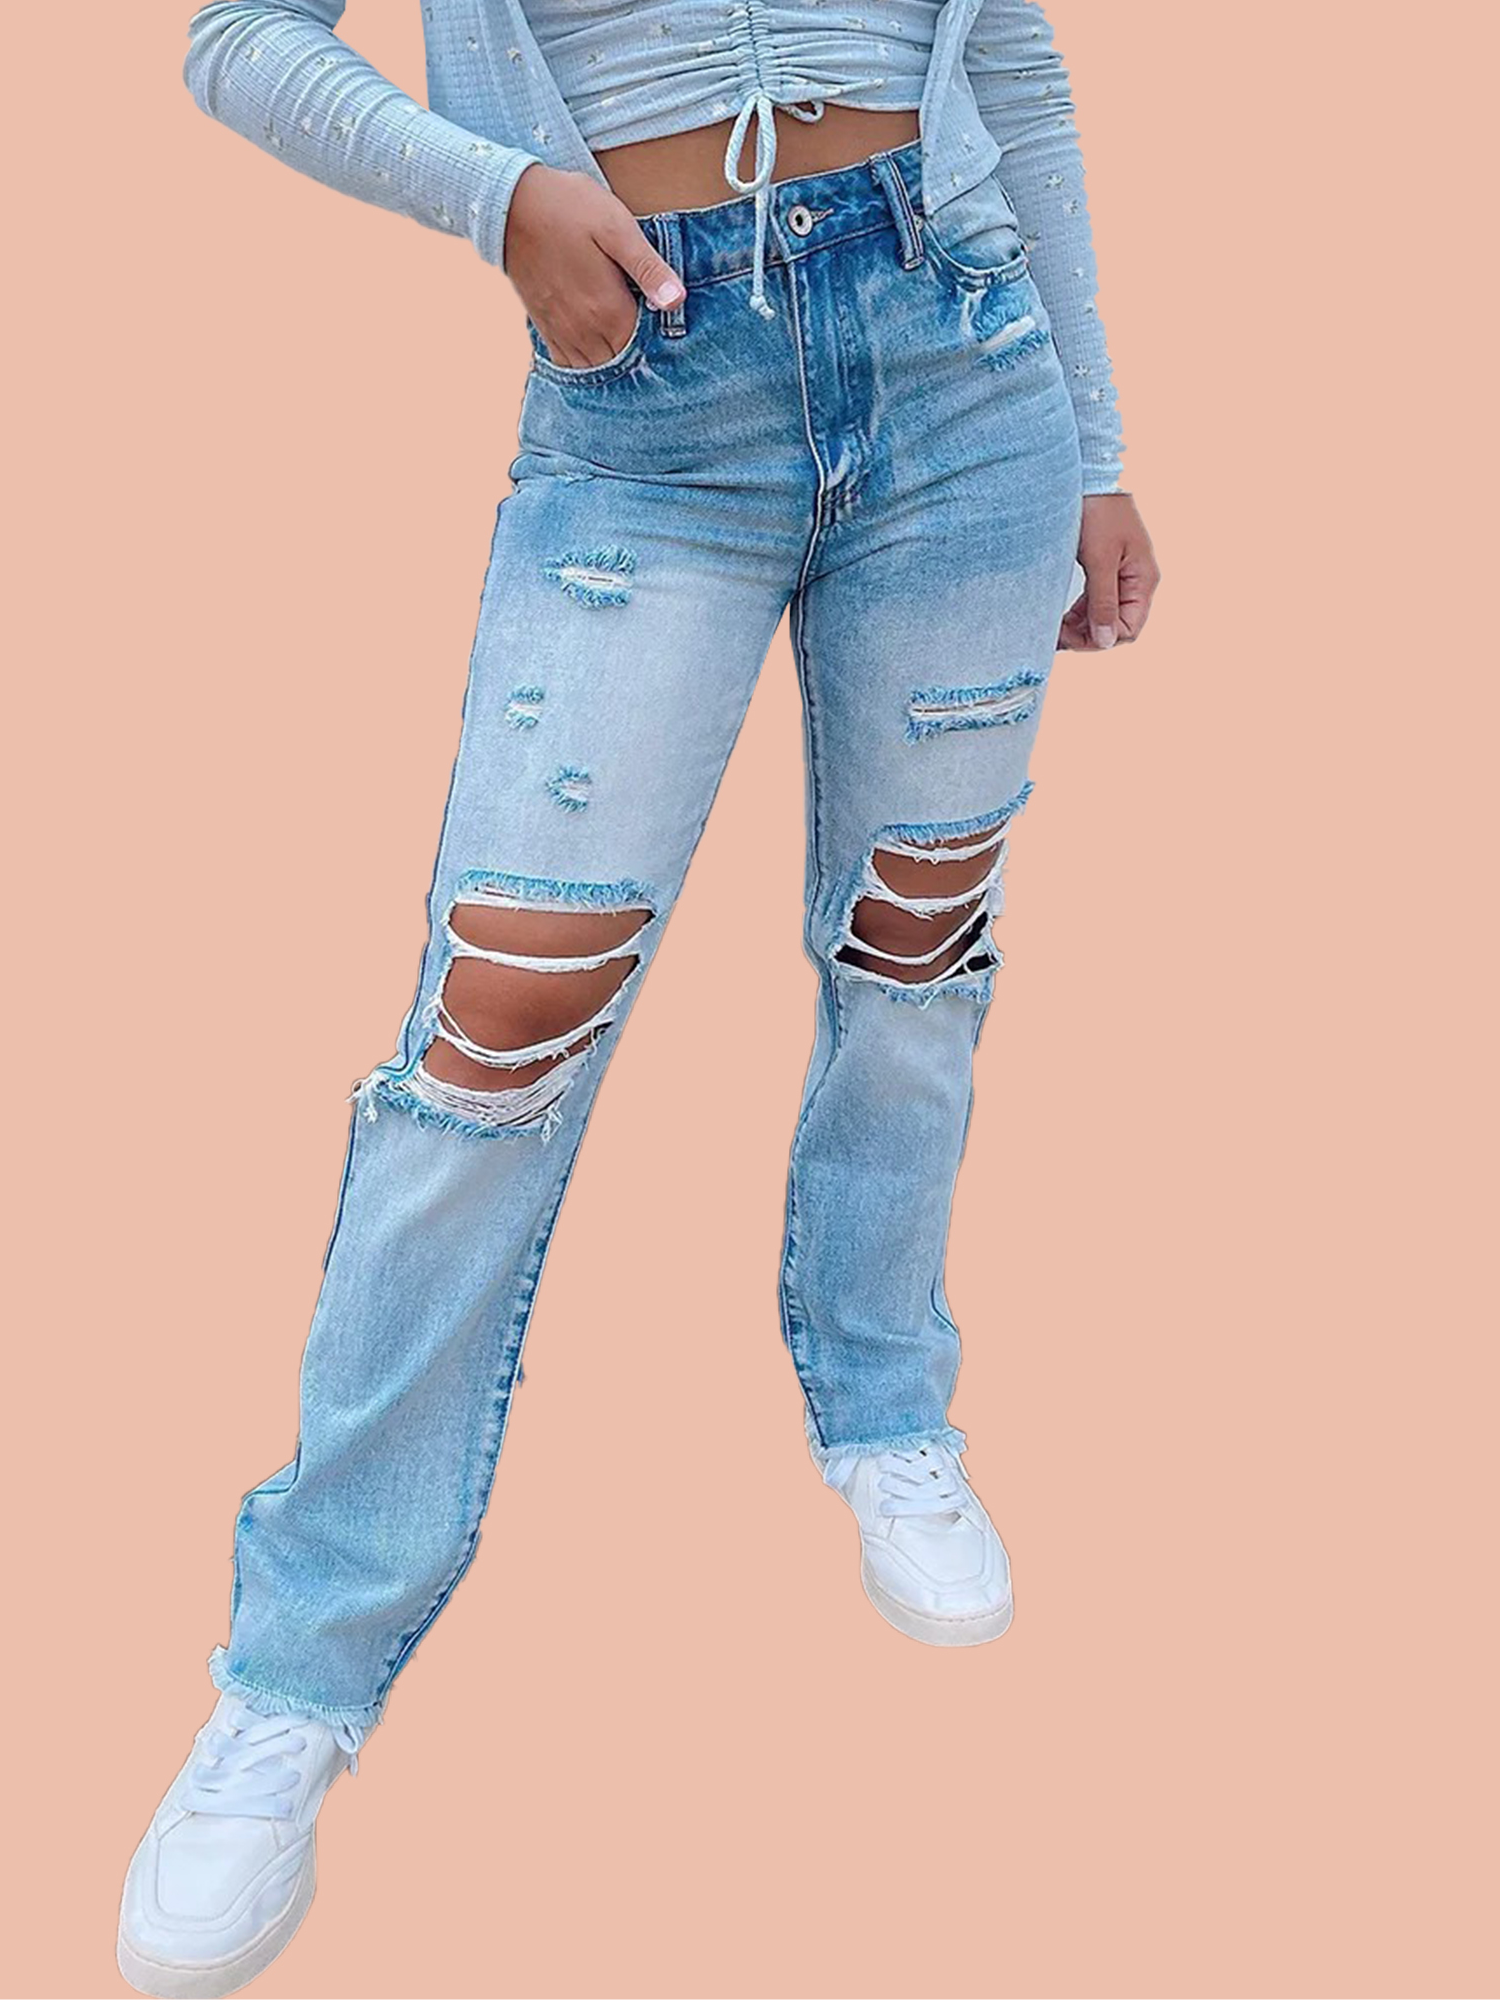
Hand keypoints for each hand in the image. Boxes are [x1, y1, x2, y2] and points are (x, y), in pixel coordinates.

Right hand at [503, 163, 685, 368]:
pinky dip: (586, 362)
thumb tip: (678, 300)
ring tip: (628, 343)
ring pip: (597, 368)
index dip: (661, 343)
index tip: (671, 330)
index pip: (645, 348)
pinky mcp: (546, 327)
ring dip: (614, 362)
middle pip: (622, 363)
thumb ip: (648, 268)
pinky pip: (569, 363)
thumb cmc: (569, 208)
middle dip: (640, 356)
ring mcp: (563, 332)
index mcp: (609, 310)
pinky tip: (598, 347)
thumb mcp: (617, 228)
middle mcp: (585, 330)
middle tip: (654, 338)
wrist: (510, 204)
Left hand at [1058, 493, 1160, 650]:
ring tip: (1054, 628)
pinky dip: (1078, 612)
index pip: (1128, 629)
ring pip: (1103, 615)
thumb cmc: (1098, 512)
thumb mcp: (1099, 560)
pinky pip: (1095, 601)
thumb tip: (1106, 641)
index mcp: (1143, 580)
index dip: (1100, 640)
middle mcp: (1136, 580)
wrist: (1091, 475)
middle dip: (1087, 634)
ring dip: (1081, 626)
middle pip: (1116, 625)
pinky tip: (1060, 616)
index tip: (1069, 638)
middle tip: (1055, 634)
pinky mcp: (1105, 568)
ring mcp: (1121, 575)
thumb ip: (1103, 602)